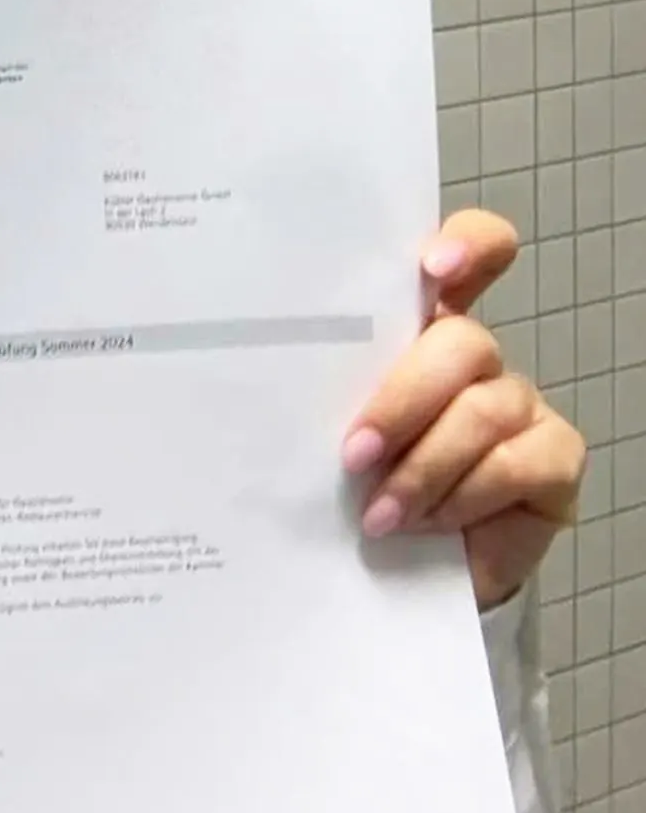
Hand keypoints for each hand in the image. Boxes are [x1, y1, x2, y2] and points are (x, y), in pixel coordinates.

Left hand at [343, 210, 584, 610]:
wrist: (398, 566)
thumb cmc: (350, 483)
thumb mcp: (323, 428)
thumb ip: (317, 390)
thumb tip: (259, 376)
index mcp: (416, 329)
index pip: (469, 254)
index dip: (466, 246)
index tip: (433, 268)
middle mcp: (474, 357)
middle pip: (463, 343)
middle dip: (403, 401)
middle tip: (354, 454)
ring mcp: (520, 404)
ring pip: (482, 410)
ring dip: (422, 467)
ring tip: (377, 514)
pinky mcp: (553, 458)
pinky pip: (516, 463)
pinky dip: (463, 496)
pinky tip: (425, 524)